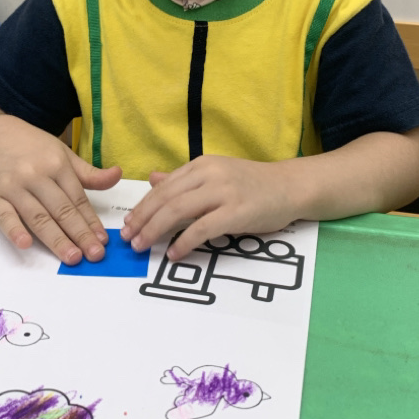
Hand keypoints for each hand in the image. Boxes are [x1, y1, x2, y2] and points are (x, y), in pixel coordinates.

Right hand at [0, 113, 120, 264]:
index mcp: (57, 164)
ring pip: (37, 216)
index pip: (77, 199)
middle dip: (79, 234)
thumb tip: (118, 175)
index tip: (103, 240)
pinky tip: (25, 244)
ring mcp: (13, 185)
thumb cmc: (34, 149)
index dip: (91, 221)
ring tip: (71, 257)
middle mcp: (36, 175)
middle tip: (94, 255)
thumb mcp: (64, 154)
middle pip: (61, 210)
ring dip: (55, 239)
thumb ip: (89, 172)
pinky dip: (14, 230)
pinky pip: (4, 215)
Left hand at [119, 155, 296, 260]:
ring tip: (142, 246)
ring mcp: (223, 192)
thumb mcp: (216, 174)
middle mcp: (209, 174)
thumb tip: (153, 179)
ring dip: (155, 230)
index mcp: (202, 165)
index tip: (128, 223)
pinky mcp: (236, 212)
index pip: (164, 187)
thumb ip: (185, 179)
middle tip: (128, 239)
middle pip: (166, 198)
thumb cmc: (253, 184)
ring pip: (178, 211)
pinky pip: (202, 228)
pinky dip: (184, 241)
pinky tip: (174, 253)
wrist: (290, 187)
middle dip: (143, 220)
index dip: (143, 206)